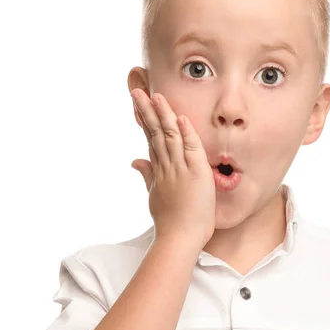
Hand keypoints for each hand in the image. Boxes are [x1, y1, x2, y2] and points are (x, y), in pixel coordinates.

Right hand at [130, 89, 215, 248]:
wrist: (179, 238)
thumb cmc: (170, 221)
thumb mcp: (154, 195)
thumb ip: (147, 175)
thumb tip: (134, 160)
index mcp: (158, 170)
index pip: (150, 138)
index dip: (144, 119)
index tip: (138, 102)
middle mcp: (165, 167)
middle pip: (154, 133)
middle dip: (146, 110)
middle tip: (137, 90)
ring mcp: (178, 170)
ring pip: (169, 137)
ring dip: (163, 115)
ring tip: (154, 96)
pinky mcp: (194, 174)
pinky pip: (190, 149)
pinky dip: (185, 133)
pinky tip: (179, 118)